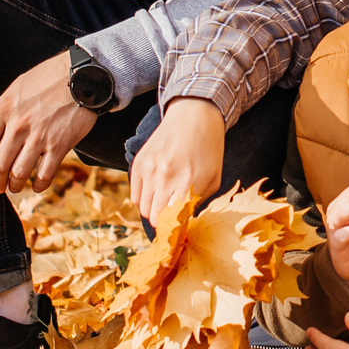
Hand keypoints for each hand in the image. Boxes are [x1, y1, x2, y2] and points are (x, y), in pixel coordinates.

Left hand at [0, 51, 100, 194]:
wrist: (83, 76)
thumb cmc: (48, 79)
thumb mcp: (18, 88)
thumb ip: (3, 107)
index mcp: (4, 110)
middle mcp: (19, 125)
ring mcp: (40, 136)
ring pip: (19, 173)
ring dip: (15, 185)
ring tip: (15, 187)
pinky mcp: (60, 145)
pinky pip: (45, 174)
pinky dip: (39, 185)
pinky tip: (37, 186)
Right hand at [128, 99, 224, 223]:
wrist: (194, 115)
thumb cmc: (208, 149)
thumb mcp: (213, 178)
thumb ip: (199, 203)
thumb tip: (184, 224)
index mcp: (188, 183)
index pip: (174, 222)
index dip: (176, 231)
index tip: (179, 233)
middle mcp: (165, 177)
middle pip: (155, 218)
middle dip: (164, 224)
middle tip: (172, 221)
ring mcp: (149, 170)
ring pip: (143, 209)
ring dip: (154, 211)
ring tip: (166, 202)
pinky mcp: (138, 163)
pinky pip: (135, 196)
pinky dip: (144, 199)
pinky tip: (157, 191)